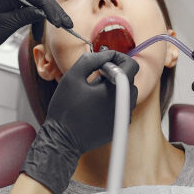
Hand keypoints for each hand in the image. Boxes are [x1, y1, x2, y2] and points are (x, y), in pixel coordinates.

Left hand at [0, 0, 71, 72]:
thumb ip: (24, 16)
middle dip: (52, 10)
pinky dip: (35, 14)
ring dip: (45, 13)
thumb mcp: (3, 26)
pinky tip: (37, 27)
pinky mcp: (8, 0)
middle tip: (66, 23)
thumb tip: (43, 13)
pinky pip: (27, 4)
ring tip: (54, 27)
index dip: (49, 7)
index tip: (60, 21)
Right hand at [21, 50, 138, 193]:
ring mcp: (124, 117)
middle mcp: (125, 103)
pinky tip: (96, 105)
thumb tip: (106, 54)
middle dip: (115, 73)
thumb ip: (91, 60)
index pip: (131, 65)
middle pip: (130, 79)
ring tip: (94, 91)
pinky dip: (113, 101)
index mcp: (116, 89)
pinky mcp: (119, 126)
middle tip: (96, 76)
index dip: (117, 58)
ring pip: (127, 93)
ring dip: (114, 87)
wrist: (62, 140)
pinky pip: (122, 106)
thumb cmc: (66, 110)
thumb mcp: (73, 76)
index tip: (103, 61)